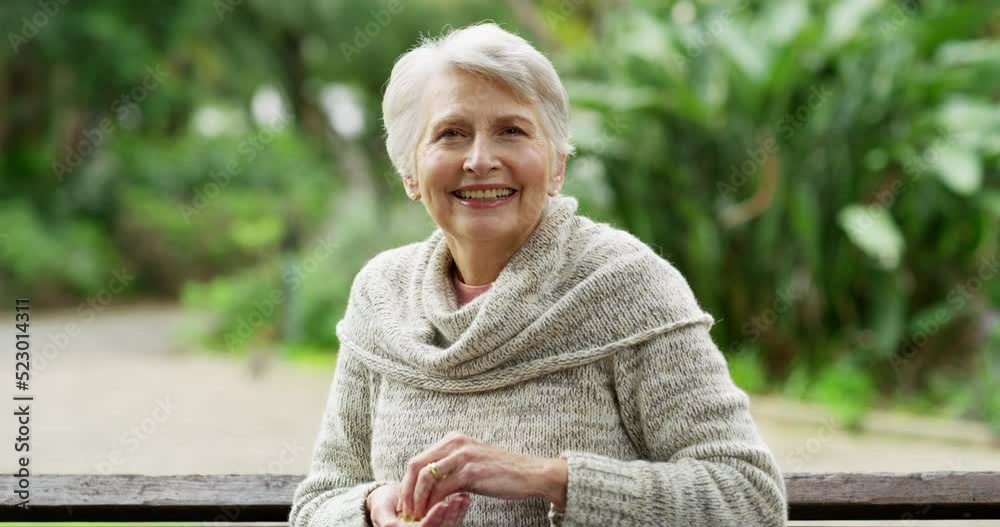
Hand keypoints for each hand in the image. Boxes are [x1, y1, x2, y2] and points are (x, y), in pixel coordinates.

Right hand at [368, 482, 471, 526]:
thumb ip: (386, 521)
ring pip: (448, 526)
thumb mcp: (380, 512)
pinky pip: (452, 521)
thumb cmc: (382, 505)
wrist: (389, 501)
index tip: (442, 504)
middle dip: (449, 515)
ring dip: (456, 512)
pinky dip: (459, 510)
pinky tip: (465, 498)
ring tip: (462, 497)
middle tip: (457, 500)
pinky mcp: (439, 525)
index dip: (433, 518)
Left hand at [397, 431, 558, 520]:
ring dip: (418, 500)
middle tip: (407, 510)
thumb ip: (451, 467)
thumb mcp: (472, 462)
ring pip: (426, 478)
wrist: (529, 474)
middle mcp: (455, 443)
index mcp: (453, 440)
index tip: (407, 501)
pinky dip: (433, 504)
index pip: (419, 460)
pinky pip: (442, 489)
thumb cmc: (501, 472)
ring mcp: (463, 456)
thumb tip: (429, 484)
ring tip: (418, 515)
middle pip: (416, 466)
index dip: (408, 483)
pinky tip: (434, 513)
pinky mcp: (471, 472)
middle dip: (407, 491)